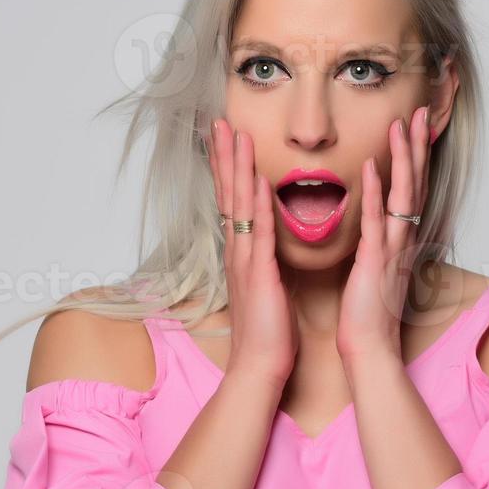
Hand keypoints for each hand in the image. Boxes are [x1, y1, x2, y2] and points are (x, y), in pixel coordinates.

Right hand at [207, 118, 297, 389]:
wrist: (260, 366)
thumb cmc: (268, 332)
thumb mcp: (268, 288)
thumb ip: (266, 263)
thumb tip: (268, 246)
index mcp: (243, 255)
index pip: (233, 202)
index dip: (229, 170)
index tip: (227, 140)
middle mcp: (238, 252)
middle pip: (228, 194)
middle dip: (224, 156)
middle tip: (219, 122)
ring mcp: (245, 261)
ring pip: (239, 205)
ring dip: (237, 168)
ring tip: (235, 134)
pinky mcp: (258, 274)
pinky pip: (258, 233)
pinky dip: (257, 205)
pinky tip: (258, 180)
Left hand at [337, 106, 432, 370]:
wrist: (369, 348)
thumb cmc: (367, 314)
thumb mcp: (374, 270)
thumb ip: (377, 243)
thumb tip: (375, 225)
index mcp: (399, 241)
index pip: (412, 189)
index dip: (416, 156)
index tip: (415, 125)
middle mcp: (403, 240)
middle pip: (417, 183)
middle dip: (418, 145)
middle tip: (421, 111)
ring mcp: (392, 249)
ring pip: (404, 195)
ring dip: (403, 157)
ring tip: (401, 124)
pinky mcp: (375, 262)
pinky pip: (378, 221)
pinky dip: (377, 193)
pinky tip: (373, 167)